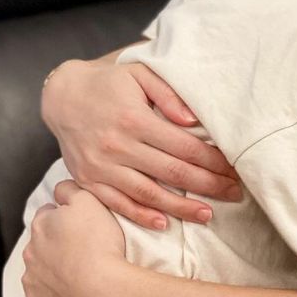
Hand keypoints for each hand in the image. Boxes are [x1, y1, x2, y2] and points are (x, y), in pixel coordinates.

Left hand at [22, 180, 125, 296]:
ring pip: (40, 270)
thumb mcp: (89, 200)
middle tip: (84, 250)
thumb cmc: (98, 244)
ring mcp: (31, 280)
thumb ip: (70, 189)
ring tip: (81, 274)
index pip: (48, 214)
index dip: (65, 218)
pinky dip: (55, 295)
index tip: (82, 227)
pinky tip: (74, 294)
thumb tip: (60, 190)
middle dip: (57, 244)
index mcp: (41, 224)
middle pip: (42, 242)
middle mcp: (30, 251)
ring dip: (54, 269)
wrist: (102, 292)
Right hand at [41, 57, 241, 228]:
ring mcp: (101, 166)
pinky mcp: (88, 180)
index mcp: (134, 118)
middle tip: (235, 193)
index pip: (185, 146)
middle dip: (209, 185)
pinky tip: (163, 223)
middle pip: (173, 173)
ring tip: (207, 215)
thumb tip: (192, 120)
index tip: (234, 169)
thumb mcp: (138, 73)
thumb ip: (167, 94)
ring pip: (148, 194)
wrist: (62, 96)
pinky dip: (141, 216)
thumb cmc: (107, 82)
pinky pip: (118, 203)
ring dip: (181, 208)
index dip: (213, 161)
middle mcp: (118, 145)